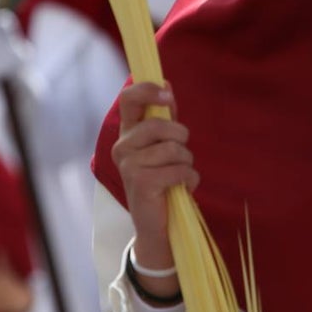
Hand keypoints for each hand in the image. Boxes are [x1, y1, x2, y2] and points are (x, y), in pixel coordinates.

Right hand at [111, 83, 196, 298]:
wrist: (158, 227)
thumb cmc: (162, 182)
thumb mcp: (163, 147)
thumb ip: (164, 118)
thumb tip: (167, 84)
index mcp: (127, 133)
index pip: (128, 99)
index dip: (148, 90)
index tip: (168, 96)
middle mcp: (122, 147)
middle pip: (160, 124)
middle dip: (181, 138)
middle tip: (181, 155)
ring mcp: (129, 165)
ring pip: (174, 149)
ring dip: (187, 164)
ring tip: (180, 177)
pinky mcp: (141, 183)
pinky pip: (178, 170)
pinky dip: (189, 179)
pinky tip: (182, 188)